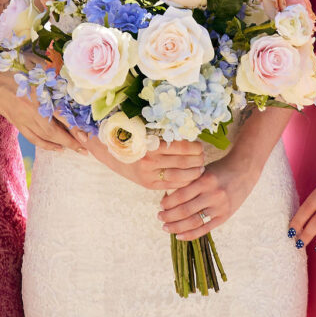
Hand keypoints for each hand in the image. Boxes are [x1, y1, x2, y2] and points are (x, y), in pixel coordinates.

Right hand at [0, 68, 87, 154]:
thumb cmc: (11, 64)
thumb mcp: (35, 64)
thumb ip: (52, 73)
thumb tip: (70, 82)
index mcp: (39, 95)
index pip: (61, 116)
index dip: (75, 127)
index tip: (87, 135)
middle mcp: (32, 111)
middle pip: (55, 132)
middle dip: (72, 142)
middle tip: (85, 149)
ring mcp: (23, 119)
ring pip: (45, 137)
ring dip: (61, 145)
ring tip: (75, 149)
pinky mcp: (16, 122)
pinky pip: (33, 138)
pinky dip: (45, 145)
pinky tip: (56, 147)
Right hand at [91, 138, 208, 191]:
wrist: (113, 153)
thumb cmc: (134, 138)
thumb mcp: (148, 131)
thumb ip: (168, 134)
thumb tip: (192, 135)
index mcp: (151, 144)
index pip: (182, 146)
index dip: (195, 147)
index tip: (200, 146)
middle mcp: (150, 160)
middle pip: (183, 162)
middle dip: (198, 160)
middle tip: (202, 156)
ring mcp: (149, 175)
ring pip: (180, 176)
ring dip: (194, 172)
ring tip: (200, 167)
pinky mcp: (149, 184)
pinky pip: (172, 185)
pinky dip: (184, 182)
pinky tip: (191, 177)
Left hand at [157, 151, 257, 240]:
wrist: (244, 170)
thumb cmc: (219, 169)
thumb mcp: (203, 171)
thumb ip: (188, 183)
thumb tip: (167, 197)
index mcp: (205, 180)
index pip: (180, 195)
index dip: (167, 203)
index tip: (160, 205)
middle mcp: (213, 194)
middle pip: (184, 211)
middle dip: (168, 216)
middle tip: (159, 216)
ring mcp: (220, 207)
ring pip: (193, 222)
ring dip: (176, 227)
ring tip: (165, 227)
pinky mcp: (225, 216)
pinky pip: (205, 229)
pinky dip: (190, 234)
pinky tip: (179, 236)